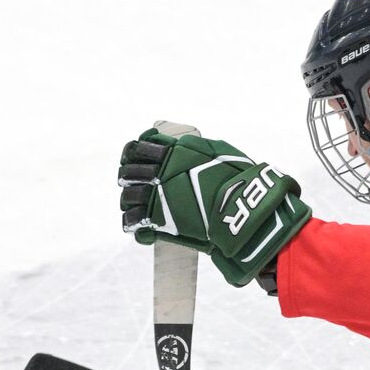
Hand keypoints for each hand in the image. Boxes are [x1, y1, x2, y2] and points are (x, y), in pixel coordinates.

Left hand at [119, 124, 311, 286]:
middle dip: (130, 177)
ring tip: (139, 206)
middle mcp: (159, 174)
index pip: (138, 148)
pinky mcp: (158, 223)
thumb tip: (180, 143)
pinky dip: (136, 225)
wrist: (242, 209)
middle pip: (128, 172)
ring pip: (127, 198)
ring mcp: (156, 199)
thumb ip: (193, 147)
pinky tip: (144, 226)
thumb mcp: (216, 150)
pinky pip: (134, 223)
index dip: (134, 154)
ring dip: (130, 201)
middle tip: (137, 183)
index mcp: (171, 153)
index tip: (135, 159)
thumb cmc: (235, 179)